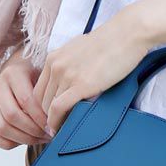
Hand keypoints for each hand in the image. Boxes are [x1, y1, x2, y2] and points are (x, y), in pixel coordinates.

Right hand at [0, 49, 50, 149]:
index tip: (53, 126)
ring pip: (2, 128)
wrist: (21, 72)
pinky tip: (25, 140)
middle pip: (12, 116)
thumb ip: (49, 93)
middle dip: (33, 130)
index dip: (40, 117)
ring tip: (40, 138)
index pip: (25, 100)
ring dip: (23, 139)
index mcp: (13, 73)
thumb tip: (60, 118)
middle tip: (48, 134)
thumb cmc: (37, 76)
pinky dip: (8, 143)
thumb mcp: (45, 77)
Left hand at [33, 5, 152, 132]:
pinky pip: (59, 108)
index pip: (38, 89)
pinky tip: (61, 130)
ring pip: (48, 106)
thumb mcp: (81, 50)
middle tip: (54, 129)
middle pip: (40, 100)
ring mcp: (67, 75)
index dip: (41, 107)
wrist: (128, 33)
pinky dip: (57, 122)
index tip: (49, 117)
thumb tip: (72, 81)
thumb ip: (70, 64)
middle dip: (45, 117)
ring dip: (52, 122)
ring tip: (59, 132)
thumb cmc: (111, 41)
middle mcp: (56, 65)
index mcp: (54, 57)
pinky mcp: (81, 85)